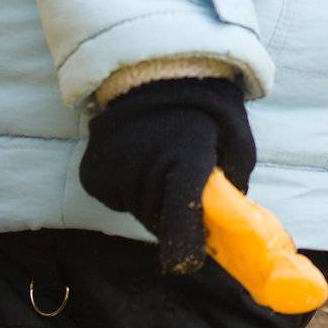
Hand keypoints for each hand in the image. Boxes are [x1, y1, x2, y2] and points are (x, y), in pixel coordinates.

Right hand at [78, 76, 255, 273]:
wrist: (158, 69)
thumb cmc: (207, 107)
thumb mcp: (235, 143)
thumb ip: (232, 185)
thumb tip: (225, 225)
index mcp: (187, 159)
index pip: (181, 219)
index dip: (186, 246)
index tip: (190, 259)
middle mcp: (144, 169)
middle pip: (159, 221)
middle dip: (175, 215)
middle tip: (184, 186)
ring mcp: (113, 172)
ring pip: (137, 210)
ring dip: (151, 199)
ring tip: (161, 160)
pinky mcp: (92, 174)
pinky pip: (115, 198)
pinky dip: (127, 187)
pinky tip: (139, 157)